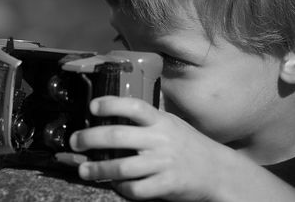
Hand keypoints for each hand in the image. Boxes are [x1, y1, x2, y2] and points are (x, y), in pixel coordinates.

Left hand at [68, 96, 231, 200]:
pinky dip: (122, 189)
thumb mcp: (172, 124)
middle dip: (91, 138)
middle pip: (119, 136)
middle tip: (76, 142)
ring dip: (99, 169)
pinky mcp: (167, 184)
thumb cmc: (190, 145)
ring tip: (85, 170)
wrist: (218, 171)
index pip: (135, 107)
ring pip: (123, 166)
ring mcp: (164, 163)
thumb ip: (149, 121)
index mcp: (161, 121)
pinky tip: (115, 185)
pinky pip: (137, 189)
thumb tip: (116, 116)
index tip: (93, 106)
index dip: (112, 104)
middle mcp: (161, 139)